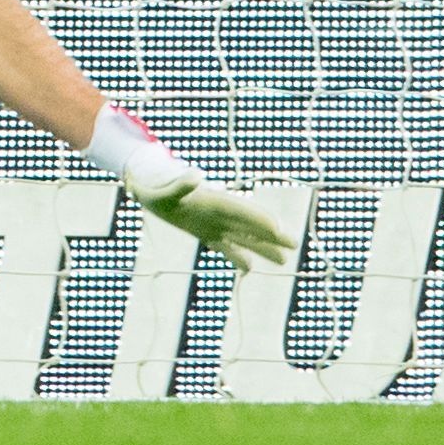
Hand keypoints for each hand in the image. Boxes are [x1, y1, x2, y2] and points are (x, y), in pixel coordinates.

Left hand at [135, 171, 296, 274]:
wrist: (148, 186)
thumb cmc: (155, 185)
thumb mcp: (164, 188)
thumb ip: (181, 185)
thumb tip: (197, 176)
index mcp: (213, 200)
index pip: (242, 210)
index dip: (259, 218)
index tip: (277, 228)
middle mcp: (218, 213)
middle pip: (251, 225)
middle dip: (272, 235)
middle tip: (295, 243)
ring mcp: (214, 224)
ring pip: (244, 238)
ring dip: (263, 248)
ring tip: (284, 260)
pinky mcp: (205, 233)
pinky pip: (226, 247)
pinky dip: (237, 257)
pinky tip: (249, 268)